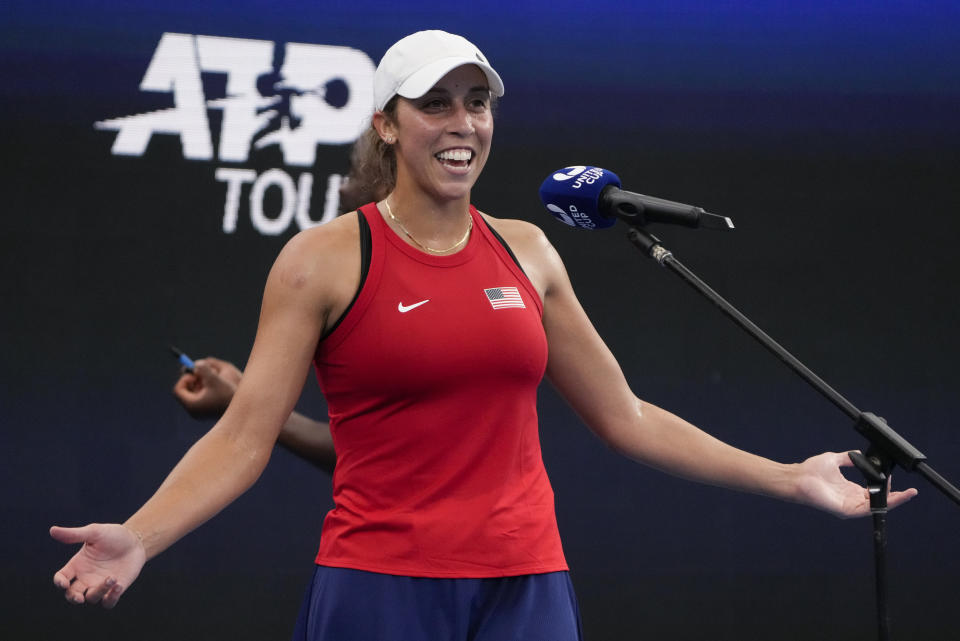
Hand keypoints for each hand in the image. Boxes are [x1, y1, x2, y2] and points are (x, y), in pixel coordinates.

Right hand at [50, 523, 146, 607]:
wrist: (136, 541)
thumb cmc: (113, 535)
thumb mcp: (94, 532)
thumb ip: (74, 534)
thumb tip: (52, 530)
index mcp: (77, 564)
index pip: (61, 577)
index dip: (59, 582)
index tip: (64, 583)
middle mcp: (86, 577)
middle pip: (72, 594)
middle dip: (73, 598)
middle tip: (79, 597)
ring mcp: (100, 585)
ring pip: (91, 598)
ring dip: (99, 592)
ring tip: (112, 578)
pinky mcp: (114, 590)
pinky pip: (108, 603)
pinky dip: (111, 598)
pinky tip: (118, 586)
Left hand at [172, 357, 241, 418]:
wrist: (243, 410)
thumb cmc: (228, 396)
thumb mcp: (215, 379)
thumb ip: (203, 369)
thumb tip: (196, 364)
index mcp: (191, 405)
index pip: (178, 389)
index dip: (185, 378)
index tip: (197, 373)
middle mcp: (194, 410)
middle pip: (186, 391)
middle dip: (194, 379)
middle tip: (204, 373)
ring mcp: (201, 412)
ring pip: (194, 393)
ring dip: (201, 383)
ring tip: (214, 379)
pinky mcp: (207, 411)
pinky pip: (201, 397)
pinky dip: (207, 389)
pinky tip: (218, 386)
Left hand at [794, 451, 917, 518]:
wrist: (798, 477)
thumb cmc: (811, 470)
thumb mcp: (834, 460)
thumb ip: (848, 457)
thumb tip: (858, 453)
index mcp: (850, 489)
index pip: (874, 491)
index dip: (886, 486)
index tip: (893, 477)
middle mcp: (852, 499)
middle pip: (879, 501)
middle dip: (896, 497)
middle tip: (911, 492)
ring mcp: (850, 506)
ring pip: (877, 507)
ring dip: (893, 501)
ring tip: (907, 494)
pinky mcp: (846, 510)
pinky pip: (868, 510)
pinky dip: (882, 505)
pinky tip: (892, 499)